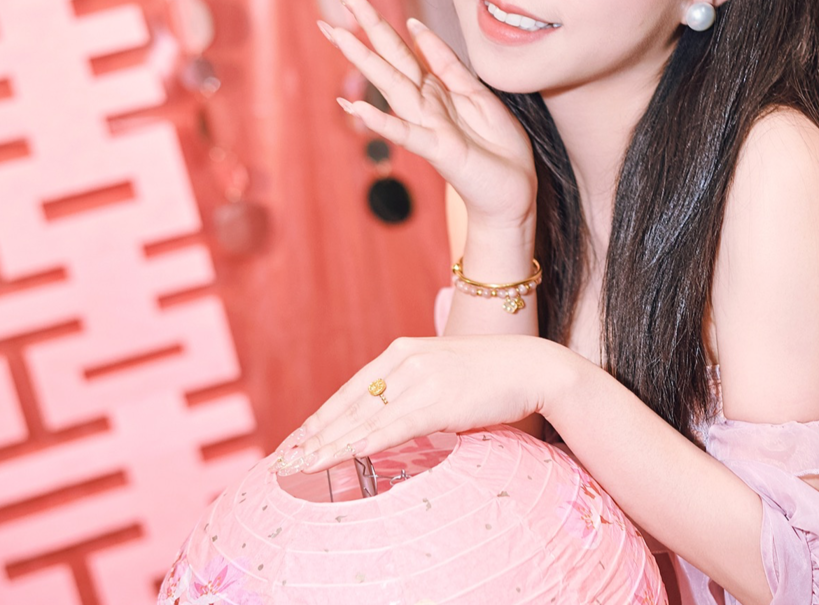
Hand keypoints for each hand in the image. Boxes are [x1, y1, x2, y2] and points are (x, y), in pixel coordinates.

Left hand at [271, 334, 564, 474]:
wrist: (532, 367)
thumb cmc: (492, 374)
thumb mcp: (443, 372)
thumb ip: (413, 387)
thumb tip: (389, 414)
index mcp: (404, 351)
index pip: (351, 390)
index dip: (321, 418)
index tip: (297, 441)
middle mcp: (406, 361)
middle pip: (350, 405)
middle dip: (315, 435)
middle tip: (286, 461)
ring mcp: (422, 380)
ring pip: (366, 419)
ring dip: (331, 446)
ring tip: (303, 467)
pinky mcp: (440, 401)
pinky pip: (395, 427)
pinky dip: (366, 443)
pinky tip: (345, 455)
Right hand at [318, 0, 535, 227]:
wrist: (512, 192)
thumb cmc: (496, 147)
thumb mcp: (477, 94)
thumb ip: (447, 65)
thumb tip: (416, 28)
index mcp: (435, 89)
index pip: (400, 50)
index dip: (378, 22)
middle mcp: (424, 105)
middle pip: (390, 60)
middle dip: (365, 29)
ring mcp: (428, 126)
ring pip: (392, 87)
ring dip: (364, 62)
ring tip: (337, 36)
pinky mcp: (439, 150)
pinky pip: (408, 133)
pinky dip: (382, 120)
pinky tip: (357, 107)